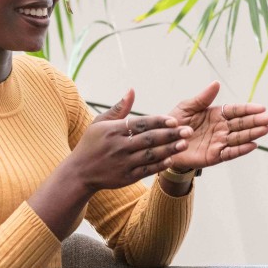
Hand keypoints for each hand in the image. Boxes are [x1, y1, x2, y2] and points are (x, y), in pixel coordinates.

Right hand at [65, 109, 192, 192]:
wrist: (79, 172)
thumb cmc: (91, 143)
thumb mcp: (100, 123)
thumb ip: (119, 108)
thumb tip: (132, 90)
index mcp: (113, 130)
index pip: (140, 124)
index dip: (158, 121)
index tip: (174, 120)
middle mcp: (119, 147)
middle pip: (149, 139)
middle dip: (170, 134)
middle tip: (188, 130)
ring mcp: (123, 163)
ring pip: (150, 155)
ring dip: (169, 149)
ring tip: (184, 144)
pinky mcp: (126, 177)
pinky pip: (146, 171)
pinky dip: (159, 165)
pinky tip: (172, 159)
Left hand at [165, 81, 267, 170]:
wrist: (163, 143)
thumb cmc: (175, 122)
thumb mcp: (187, 106)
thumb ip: (203, 97)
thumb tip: (216, 83)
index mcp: (216, 114)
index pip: (236, 111)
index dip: (248, 109)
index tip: (262, 107)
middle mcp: (221, 128)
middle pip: (242, 124)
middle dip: (257, 121)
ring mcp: (219, 142)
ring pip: (239, 137)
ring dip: (253, 134)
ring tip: (266, 130)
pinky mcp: (214, 156)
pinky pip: (230, 152)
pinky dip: (241, 149)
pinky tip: (253, 145)